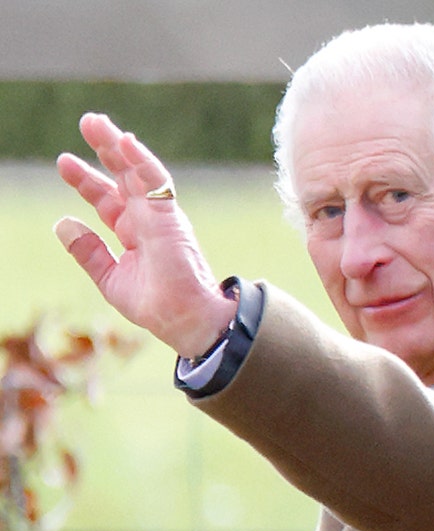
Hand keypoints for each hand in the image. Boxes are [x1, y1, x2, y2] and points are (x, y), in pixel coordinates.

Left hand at [54, 113, 235, 358]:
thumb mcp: (110, 278)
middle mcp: (149, 220)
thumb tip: (61, 222)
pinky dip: (141, 161)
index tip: (64, 162)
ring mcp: (161, 216)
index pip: (109, 199)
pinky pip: (156, 182)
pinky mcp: (170, 217)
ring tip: (96, 122)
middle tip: (87, 121)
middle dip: (104, 150)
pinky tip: (125, 142)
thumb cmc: (157, 307)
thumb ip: (88, 252)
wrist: (186, 320)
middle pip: (123, 177)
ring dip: (118, 146)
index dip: (86, 181)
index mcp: (135, 234)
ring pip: (138, 172)